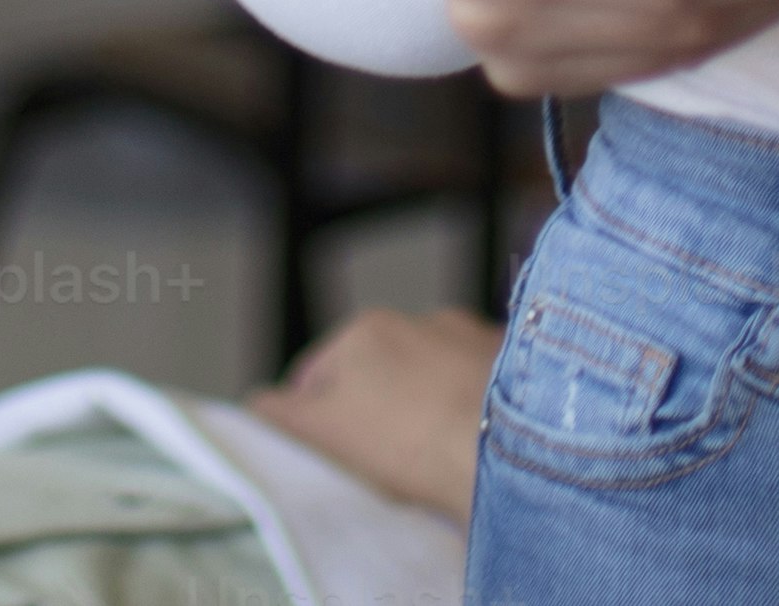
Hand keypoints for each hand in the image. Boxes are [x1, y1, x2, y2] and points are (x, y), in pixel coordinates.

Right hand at [251, 304, 506, 515]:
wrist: (511, 451)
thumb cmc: (411, 442)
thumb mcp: (324, 433)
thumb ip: (281, 415)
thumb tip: (256, 402)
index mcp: (364, 331)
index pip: (318, 374)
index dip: (315, 418)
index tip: (332, 454)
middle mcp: (421, 318)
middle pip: (381, 371)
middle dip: (378, 407)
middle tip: (384, 460)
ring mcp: (474, 334)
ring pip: (435, 374)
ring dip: (430, 402)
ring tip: (436, 451)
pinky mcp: (522, 360)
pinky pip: (483, 383)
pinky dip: (476, 405)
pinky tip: (476, 439)